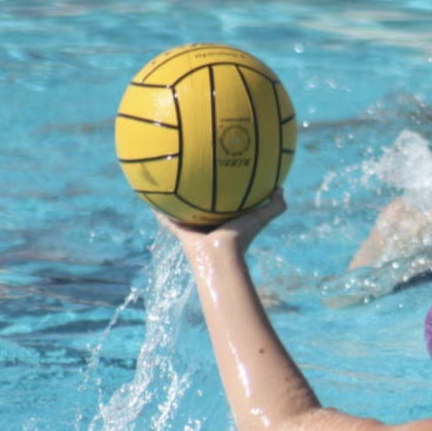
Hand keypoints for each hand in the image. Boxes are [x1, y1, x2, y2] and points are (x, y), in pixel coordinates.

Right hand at [155, 189, 287, 258]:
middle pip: (202, 206)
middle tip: (193, 175)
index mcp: (226, 221)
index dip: (223, 192)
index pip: (224, 204)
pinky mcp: (180, 231)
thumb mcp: (261, 218)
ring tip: (167, 181)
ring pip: (183, 211)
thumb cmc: (242, 237)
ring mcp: (194, 228)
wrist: (221, 256)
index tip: (221, 176)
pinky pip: (167, 218)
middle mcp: (209, 224)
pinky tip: (150, 194)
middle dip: (198, 194)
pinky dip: (159, 209)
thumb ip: (275, 205)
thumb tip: (280, 188)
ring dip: (177, 200)